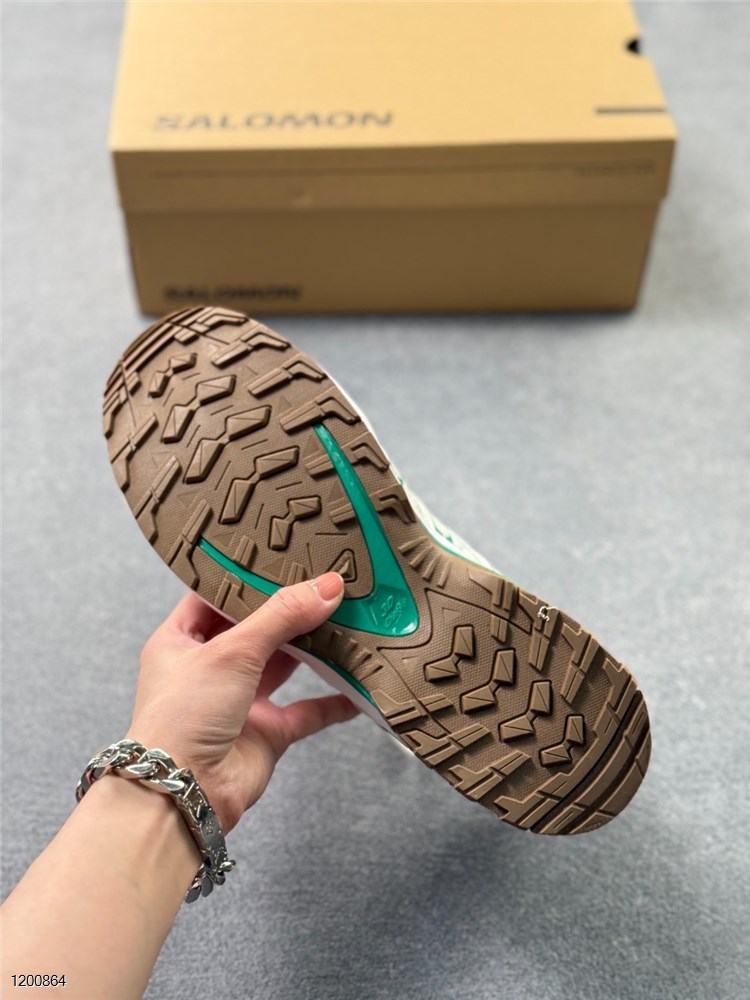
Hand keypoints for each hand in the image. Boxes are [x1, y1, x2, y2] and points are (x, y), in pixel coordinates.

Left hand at [125, 572, 357, 833]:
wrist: (182, 794)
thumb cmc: (182, 717)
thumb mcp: (232, 651)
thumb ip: (282, 616)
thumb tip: (328, 586)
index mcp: (180, 641)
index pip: (214, 596)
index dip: (245, 576)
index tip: (282, 554)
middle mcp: (208, 669)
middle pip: (256, 629)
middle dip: (290, 610)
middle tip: (326, 582)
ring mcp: (238, 702)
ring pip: (284, 666)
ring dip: (313, 649)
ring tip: (347, 619)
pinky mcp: (265, 733)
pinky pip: (306, 711)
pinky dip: (333, 700)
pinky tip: (358, 684)